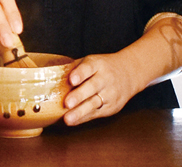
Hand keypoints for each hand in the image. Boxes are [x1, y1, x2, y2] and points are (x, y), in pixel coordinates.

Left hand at [61, 14, 181, 125]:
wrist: (129, 73)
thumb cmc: (103, 67)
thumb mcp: (91, 61)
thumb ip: (74, 68)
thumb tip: (52, 76)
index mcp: (98, 64)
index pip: (88, 67)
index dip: (80, 73)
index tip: (71, 80)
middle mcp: (105, 78)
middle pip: (92, 87)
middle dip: (79, 96)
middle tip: (67, 103)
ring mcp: (110, 94)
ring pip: (94, 103)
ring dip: (80, 112)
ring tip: (67, 119)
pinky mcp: (112, 107)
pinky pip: (96, 113)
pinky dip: (84, 118)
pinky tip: (73, 121)